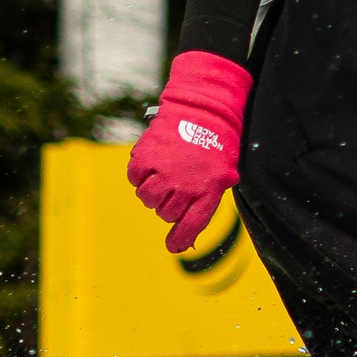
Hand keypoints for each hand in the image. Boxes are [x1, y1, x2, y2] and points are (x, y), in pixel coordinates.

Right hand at [126, 51, 252, 251]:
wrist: (202, 109)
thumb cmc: (214, 144)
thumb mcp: (222, 174)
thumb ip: (206, 202)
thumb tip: (187, 239)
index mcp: (208, 191)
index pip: (191, 226)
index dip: (180, 240)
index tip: (172, 247)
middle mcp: (185, 185)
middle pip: (165, 214)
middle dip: (167, 205)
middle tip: (174, 186)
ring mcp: (164, 171)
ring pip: (147, 199)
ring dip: (151, 191)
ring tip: (162, 173)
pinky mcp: (146, 157)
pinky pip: (134, 178)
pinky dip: (138, 173)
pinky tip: (150, 163)